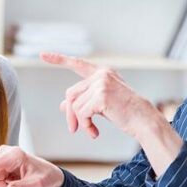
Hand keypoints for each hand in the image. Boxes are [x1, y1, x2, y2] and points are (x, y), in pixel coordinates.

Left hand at [42, 52, 161, 139]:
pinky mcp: (101, 95)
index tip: (43, 55)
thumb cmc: (126, 113)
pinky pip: (81, 113)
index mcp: (103, 72)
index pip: (77, 64)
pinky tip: (95, 132)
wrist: (143, 121)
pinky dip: (85, 125)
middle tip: (73, 129)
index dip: (59, 59)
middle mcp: (101, 74)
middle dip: (70, 114)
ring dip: (80, 122)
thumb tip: (63, 105)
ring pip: (75, 105)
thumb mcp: (101, 104)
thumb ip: (83, 101)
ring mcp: (101, 83)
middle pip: (71, 94)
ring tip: (91, 130)